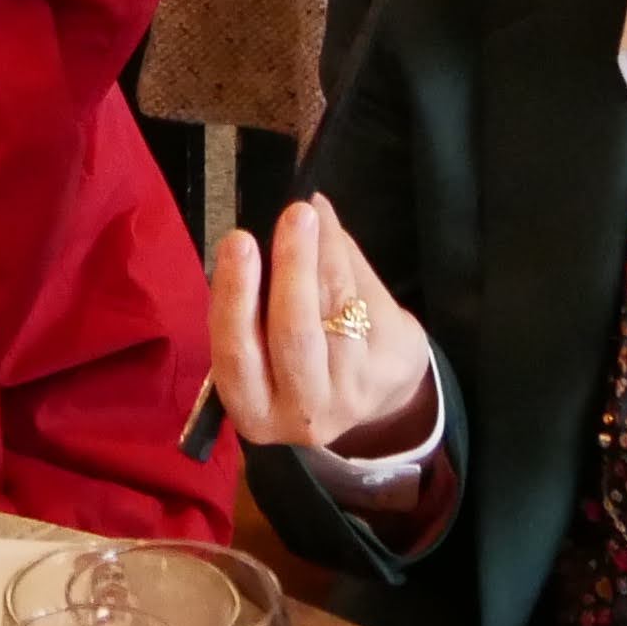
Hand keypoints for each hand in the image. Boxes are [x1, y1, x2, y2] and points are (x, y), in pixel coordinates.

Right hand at [205, 196, 437, 464]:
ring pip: (336, 308)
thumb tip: (269, 223)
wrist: (374, 388)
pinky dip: (346, 258)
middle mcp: (303, 413)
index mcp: (254, 410)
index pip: (238, 353)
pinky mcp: (389, 371)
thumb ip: (260, 289)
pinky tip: (332, 233)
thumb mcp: (265, 339)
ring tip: (310, 213)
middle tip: (292, 213)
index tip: (239, 240)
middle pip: (295, 334)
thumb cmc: (301, 353)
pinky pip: (366, 301)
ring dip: (325, 251)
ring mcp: (352, 394)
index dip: (237, 297)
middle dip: (292, 267)